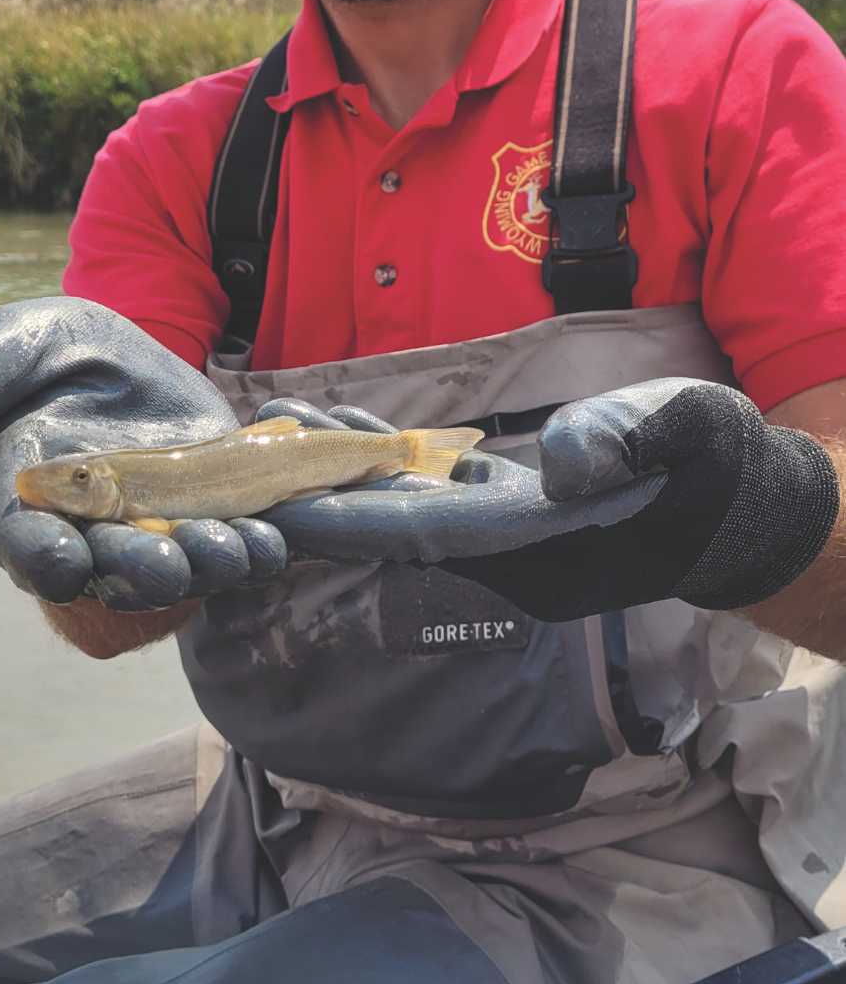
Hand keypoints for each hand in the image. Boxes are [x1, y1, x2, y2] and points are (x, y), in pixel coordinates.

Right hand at [0, 298, 287, 611]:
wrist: (120, 352)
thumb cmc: (44, 354)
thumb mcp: (0, 355)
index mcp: (24, 504)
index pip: (22, 541)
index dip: (40, 556)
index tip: (62, 566)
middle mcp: (88, 534)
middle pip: (110, 569)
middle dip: (140, 571)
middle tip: (166, 567)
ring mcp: (153, 532)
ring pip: (181, 565)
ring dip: (211, 564)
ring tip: (238, 550)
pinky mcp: (210, 517)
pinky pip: (233, 540)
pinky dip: (256, 543)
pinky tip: (278, 534)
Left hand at [262, 380, 838, 620]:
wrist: (743, 499)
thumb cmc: (720, 466)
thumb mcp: (690, 437)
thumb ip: (628, 444)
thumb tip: (563, 463)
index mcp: (540, 542)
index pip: (424, 536)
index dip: (350, 520)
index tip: (281, 509)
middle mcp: (508, 551)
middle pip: (392, 528)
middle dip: (318, 500)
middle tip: (241, 469)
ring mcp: (507, 534)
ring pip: (402, 507)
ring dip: (338, 478)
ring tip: (272, 437)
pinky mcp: (512, 509)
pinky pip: (429, 490)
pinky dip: (382, 464)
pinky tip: (342, 431)